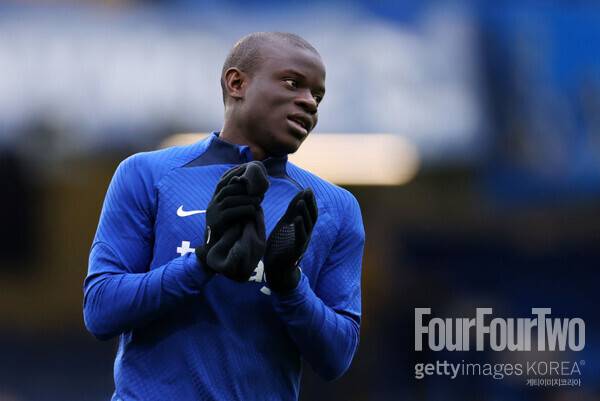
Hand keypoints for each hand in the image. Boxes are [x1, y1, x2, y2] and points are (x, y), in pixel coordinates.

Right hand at [196, 161, 269, 281]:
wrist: (215, 248)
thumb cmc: (228, 229)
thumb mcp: (230, 213)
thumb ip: (237, 202)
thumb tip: (254, 192)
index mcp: (214, 200)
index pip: (222, 182)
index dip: (233, 174)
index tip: (246, 170)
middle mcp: (212, 204)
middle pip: (227, 189)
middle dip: (242, 187)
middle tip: (257, 189)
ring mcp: (213, 212)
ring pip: (229, 199)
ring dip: (246, 198)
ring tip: (258, 200)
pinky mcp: (217, 222)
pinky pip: (231, 212)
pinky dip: (243, 209)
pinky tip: (253, 209)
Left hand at [264, 189, 317, 292]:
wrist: (276, 268)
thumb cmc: (281, 246)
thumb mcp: (285, 225)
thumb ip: (291, 213)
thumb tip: (298, 197)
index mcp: (304, 228)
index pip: (310, 211)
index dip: (309, 201)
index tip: (308, 189)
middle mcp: (306, 234)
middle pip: (312, 216)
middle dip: (310, 204)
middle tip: (308, 191)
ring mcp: (302, 242)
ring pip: (308, 226)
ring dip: (304, 213)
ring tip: (301, 201)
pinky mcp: (297, 250)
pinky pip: (301, 237)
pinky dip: (300, 227)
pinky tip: (297, 219)